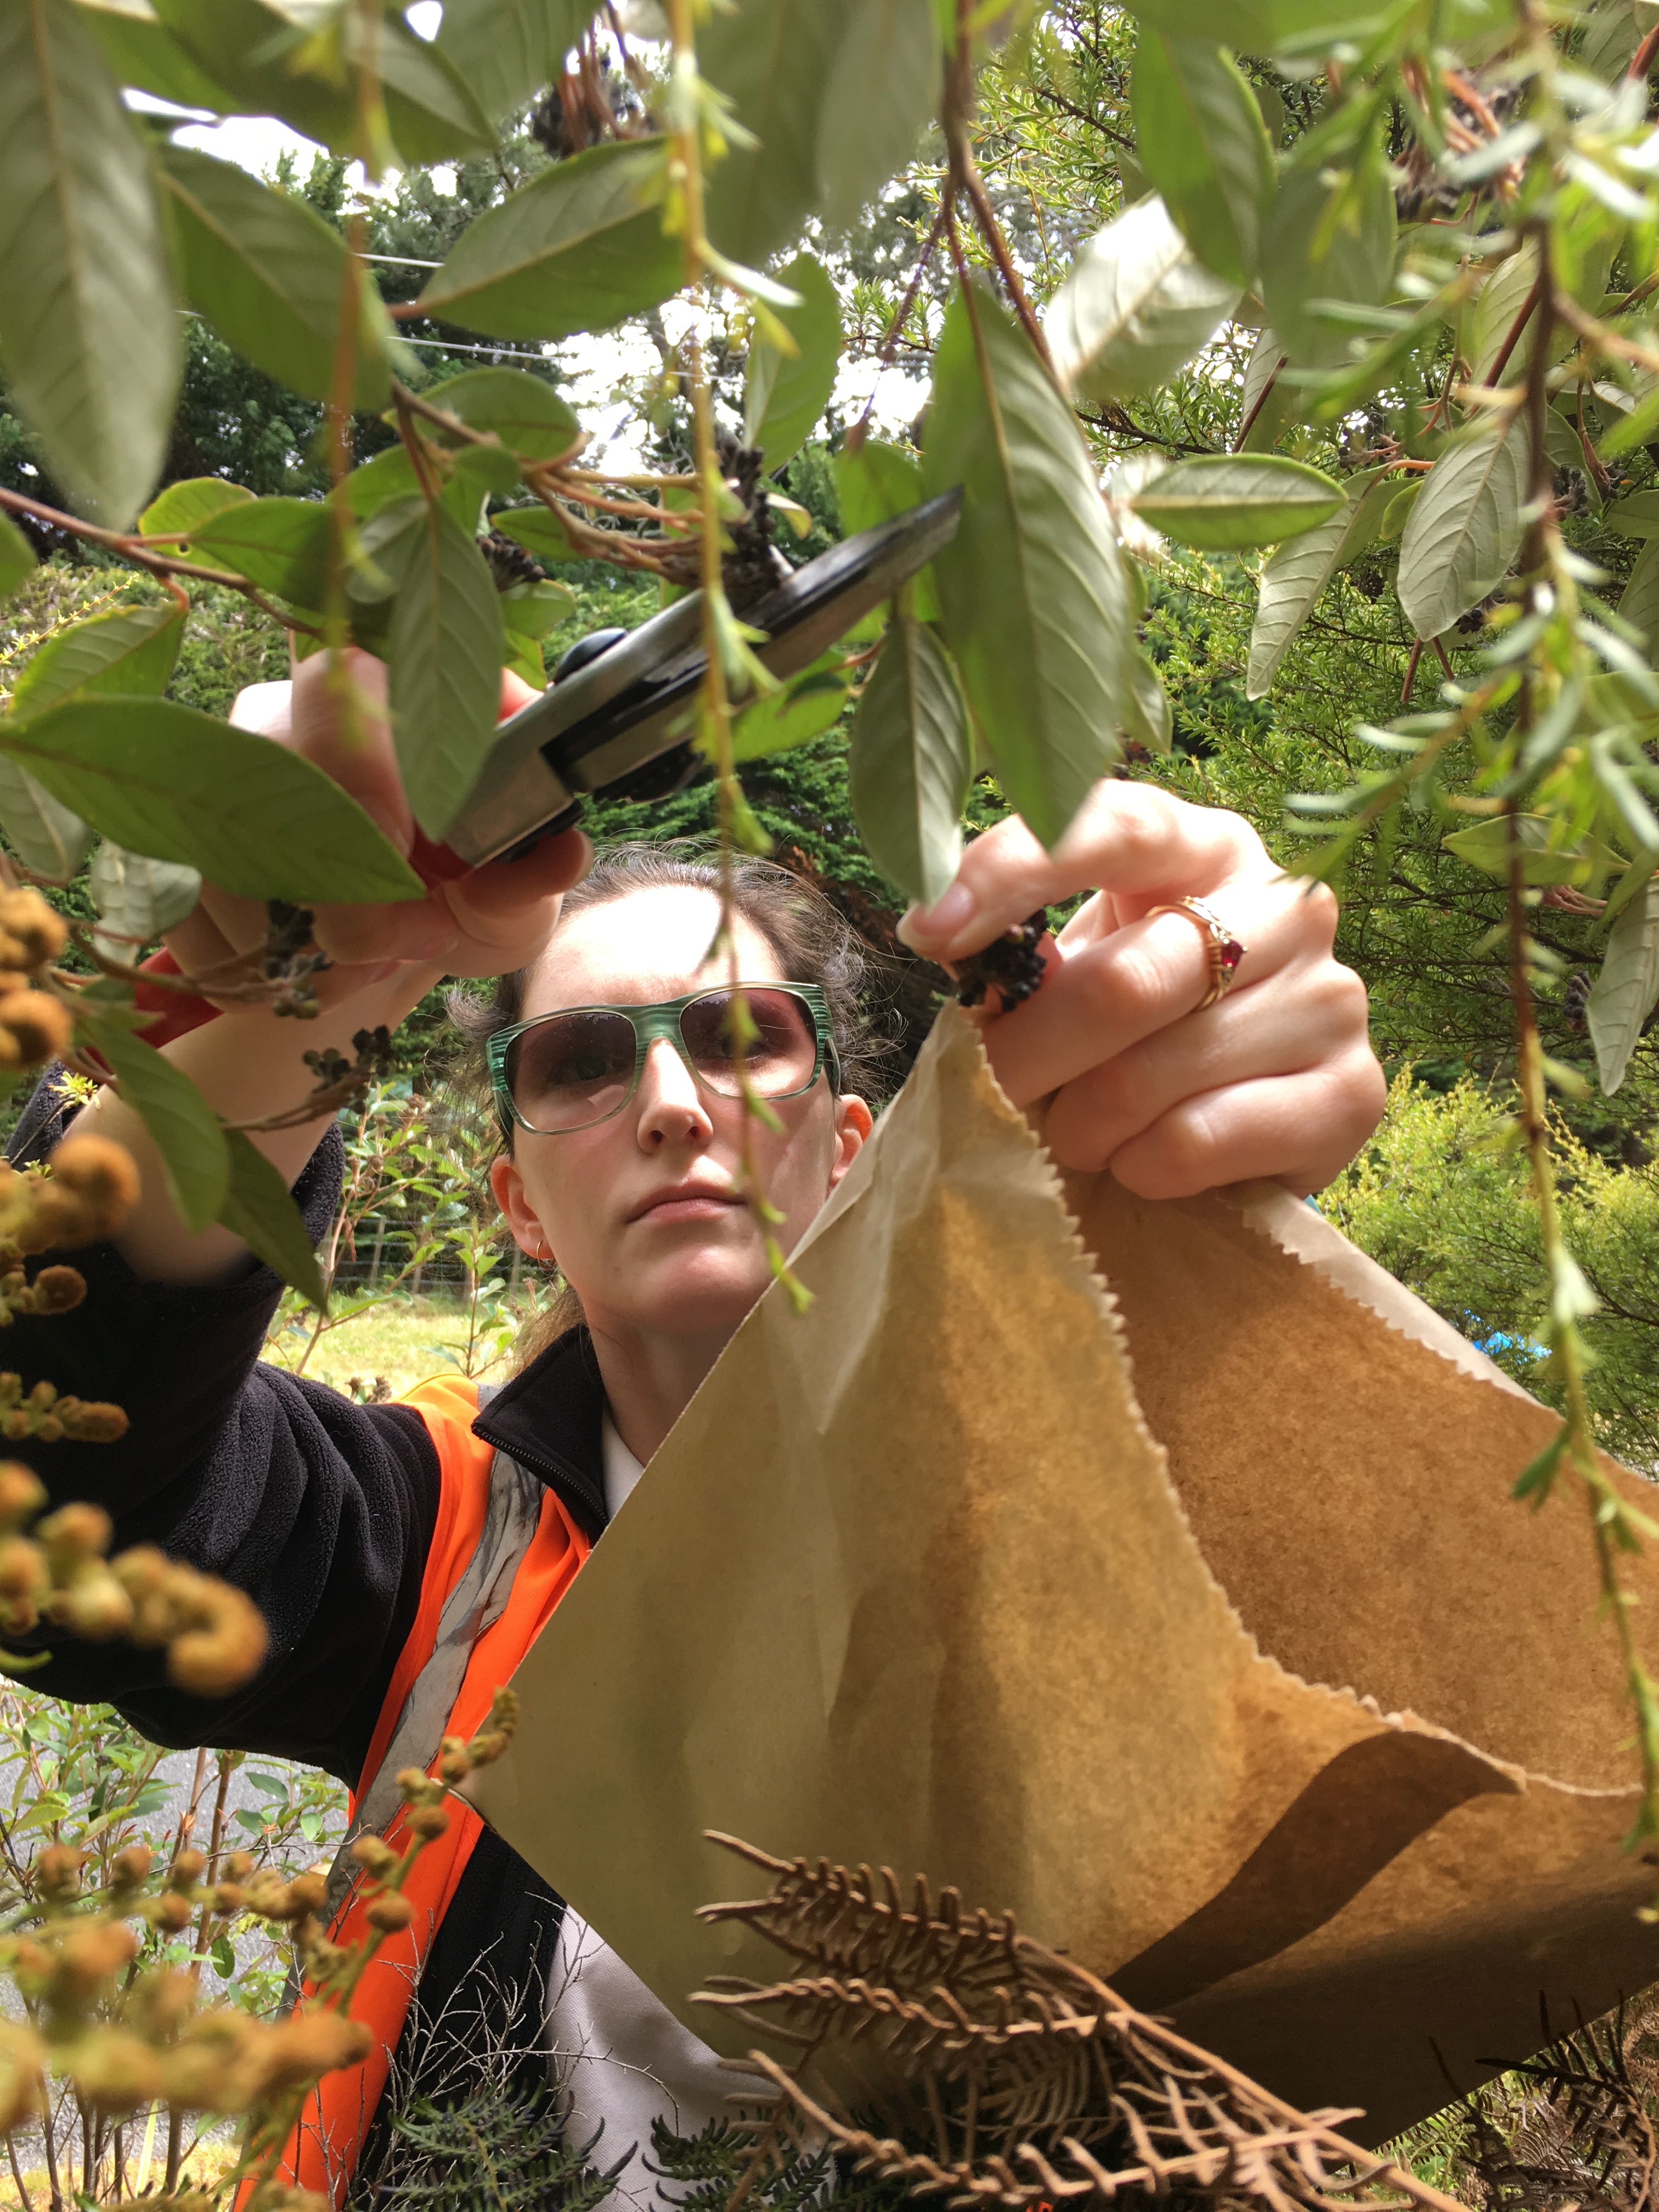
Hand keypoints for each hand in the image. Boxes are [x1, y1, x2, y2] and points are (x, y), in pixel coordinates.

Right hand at [165, 647, 588, 999]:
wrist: (394, 938)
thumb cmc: (463, 885)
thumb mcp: (517, 879)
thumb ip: (535, 863)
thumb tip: (558, 848)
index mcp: (372, 689)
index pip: (339, 682)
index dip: (365, 770)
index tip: (412, 845)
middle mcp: (274, 715)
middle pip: (268, 779)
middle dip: (350, 892)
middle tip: (420, 934)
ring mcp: (208, 786)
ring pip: (226, 865)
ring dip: (313, 946)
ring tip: (377, 963)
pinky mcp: (170, 860)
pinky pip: (192, 924)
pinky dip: (264, 976)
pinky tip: (315, 976)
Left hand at [899, 783, 1384, 1197]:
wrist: (1237, 1121)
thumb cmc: (1132, 1028)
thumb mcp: (1072, 971)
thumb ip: (1018, 953)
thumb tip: (944, 935)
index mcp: (1206, 847)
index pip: (1114, 825)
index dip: (1011, 872)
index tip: (926, 930)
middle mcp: (1289, 905)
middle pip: (1122, 985)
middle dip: (1029, 1056)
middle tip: (997, 1090)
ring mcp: (1331, 997)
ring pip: (1149, 1077)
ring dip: (1079, 1124)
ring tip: (1076, 1130)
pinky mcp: (1352, 1093)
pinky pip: (1194, 1142)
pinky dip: (1138, 1166)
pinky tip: (1140, 1160)